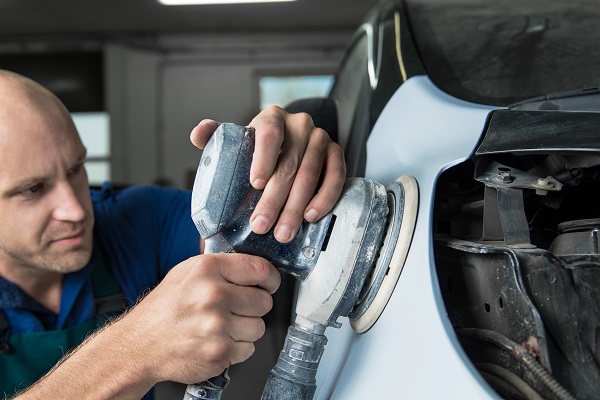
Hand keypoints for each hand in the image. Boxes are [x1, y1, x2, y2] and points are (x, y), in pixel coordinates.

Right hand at [127, 253, 279, 383]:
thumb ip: (221, 267)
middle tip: (235, 309)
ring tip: (221, 327)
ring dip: (245, 329)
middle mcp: (213, 295)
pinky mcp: (220, 352)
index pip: (260, 269)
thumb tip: (253, 267)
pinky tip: (216, 341)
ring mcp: (217, 326)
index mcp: (208, 269)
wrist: (139, 345)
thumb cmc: (164, 309)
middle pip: (264, 302)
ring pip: (259, 327)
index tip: (268, 284)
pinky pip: (248, 349)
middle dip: (254, 307)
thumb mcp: (186, 272)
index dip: (270, 279)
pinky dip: (236, 348)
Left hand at [190, 106, 345, 242]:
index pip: (270, 133)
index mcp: (272, 117)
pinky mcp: (337, 154)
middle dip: (275, 198)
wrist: (286, 152)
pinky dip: (325, 198)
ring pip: (311, 174)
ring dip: (297, 206)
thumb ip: (216, 137)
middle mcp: (299, 124)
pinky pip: (336, 176)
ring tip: (283, 232)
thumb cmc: (256, 152)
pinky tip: (311, 216)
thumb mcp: (236, 143)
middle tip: (261, 226)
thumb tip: (198, 133)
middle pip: (289, 162)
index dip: (263, 158)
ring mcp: (321, 138)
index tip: (255, 185)